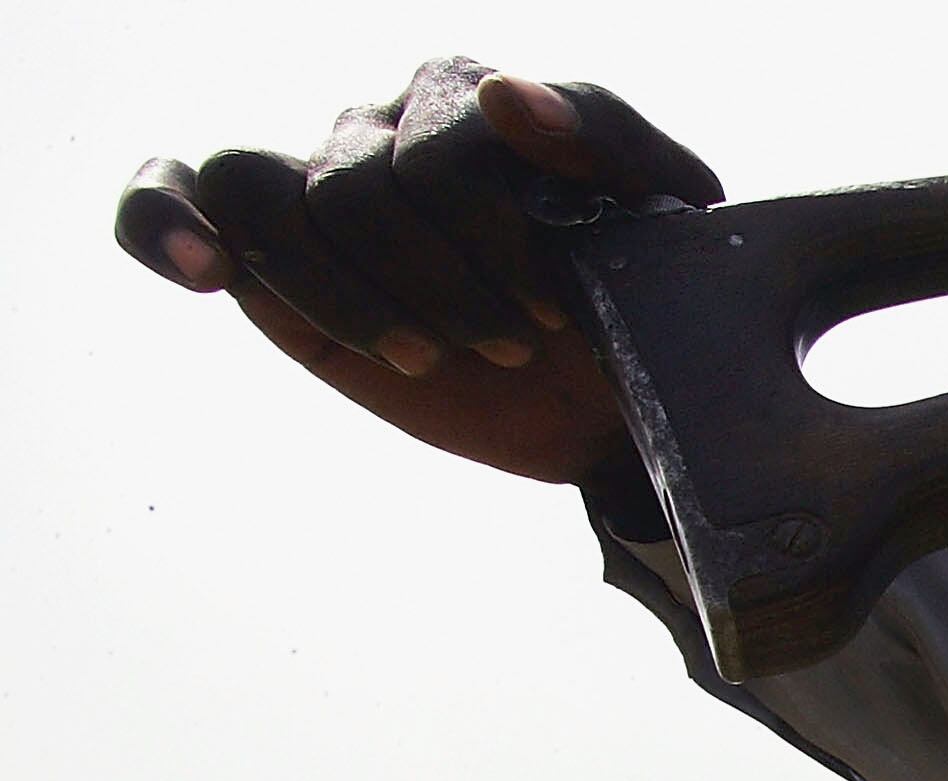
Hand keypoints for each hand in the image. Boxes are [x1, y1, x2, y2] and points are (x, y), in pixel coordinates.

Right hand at [114, 60, 722, 484]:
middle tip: (515, 342)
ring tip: (422, 354)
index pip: (440, 147)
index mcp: (472, 100)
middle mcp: (384, 129)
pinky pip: (181, 190)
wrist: (610, 402)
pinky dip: (166, 219)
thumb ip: (604, 140)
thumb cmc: (637, 302)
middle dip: (443, 285)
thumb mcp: (663, 222)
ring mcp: (321, 187)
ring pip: (268, 195)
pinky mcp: (269, 255)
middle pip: (360, 186)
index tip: (555, 309)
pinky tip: (204, 271)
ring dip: (349, 293)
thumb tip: (506, 94)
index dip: (491, 237)